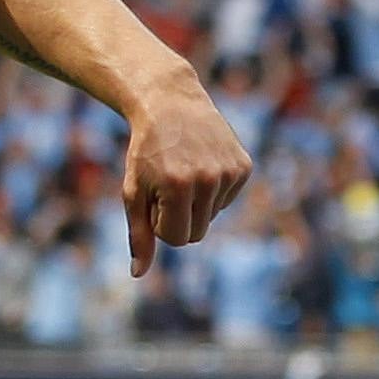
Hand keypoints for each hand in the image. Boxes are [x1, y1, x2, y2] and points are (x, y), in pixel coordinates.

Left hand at [113, 60, 248, 273]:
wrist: (171, 103)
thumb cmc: (146, 152)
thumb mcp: (134, 191)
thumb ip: (138, 235)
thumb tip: (138, 274)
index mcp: (178, 187)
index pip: (176, 240)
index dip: (161, 224)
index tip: (154, 200)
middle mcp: (208, 179)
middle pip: (197, 234)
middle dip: (179, 218)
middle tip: (167, 187)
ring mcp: (229, 172)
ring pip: (212, 217)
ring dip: (196, 203)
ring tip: (184, 171)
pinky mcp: (244, 166)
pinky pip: (227, 200)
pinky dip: (213, 190)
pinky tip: (202, 163)